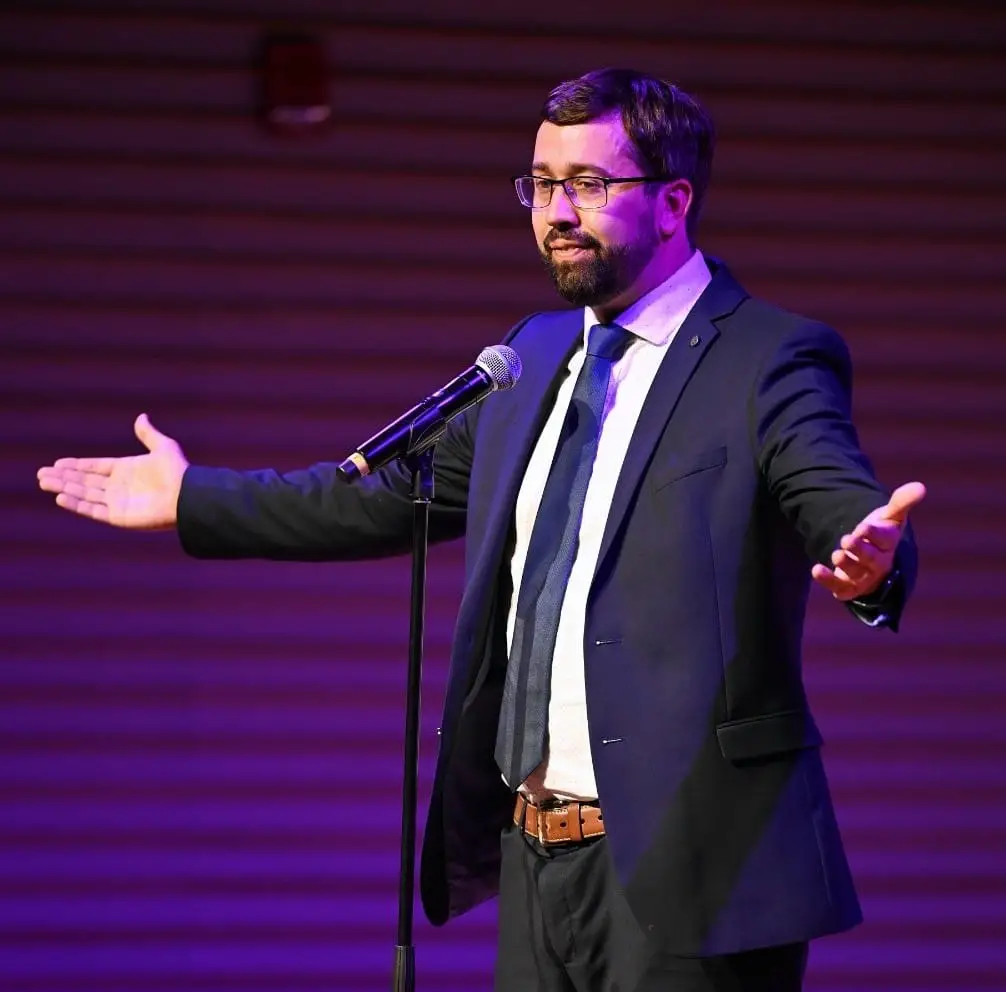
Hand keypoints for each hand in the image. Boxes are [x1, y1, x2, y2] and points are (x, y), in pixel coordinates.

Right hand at [37, 414, 188, 529]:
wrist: (187, 496)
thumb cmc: (178, 472)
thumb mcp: (163, 447)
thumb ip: (149, 434)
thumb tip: (142, 417)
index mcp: (127, 470)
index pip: (95, 467)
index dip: (77, 465)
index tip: (57, 463)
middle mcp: (120, 487)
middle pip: (85, 481)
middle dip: (63, 477)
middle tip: (41, 473)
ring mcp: (118, 502)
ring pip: (84, 494)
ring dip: (64, 488)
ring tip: (44, 481)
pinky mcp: (119, 517)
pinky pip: (93, 510)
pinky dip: (76, 504)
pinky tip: (60, 497)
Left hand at [812, 481, 925, 600]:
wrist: (870, 556)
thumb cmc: (881, 534)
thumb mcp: (890, 516)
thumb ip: (901, 502)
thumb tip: (920, 486)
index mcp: (889, 544)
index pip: (885, 539)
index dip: (874, 534)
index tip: (863, 527)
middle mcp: (879, 563)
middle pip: (871, 559)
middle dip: (859, 550)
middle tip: (846, 540)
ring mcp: (863, 576)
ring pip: (856, 573)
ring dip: (846, 564)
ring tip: (836, 555)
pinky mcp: (848, 586)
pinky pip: (839, 586)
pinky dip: (828, 580)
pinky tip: (816, 570)